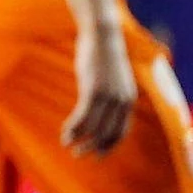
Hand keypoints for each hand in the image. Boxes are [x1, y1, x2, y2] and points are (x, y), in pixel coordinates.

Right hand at [62, 23, 135, 155]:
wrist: (103, 36)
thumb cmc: (104, 56)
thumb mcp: (113, 79)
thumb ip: (111, 96)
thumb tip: (101, 109)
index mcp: (129, 100)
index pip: (121, 132)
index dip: (108, 146)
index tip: (97, 156)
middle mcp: (122, 102)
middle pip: (107, 134)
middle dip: (92, 147)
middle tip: (78, 154)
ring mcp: (108, 96)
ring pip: (93, 127)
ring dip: (78, 139)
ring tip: (66, 144)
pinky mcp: (93, 90)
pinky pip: (82, 116)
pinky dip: (73, 128)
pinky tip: (64, 132)